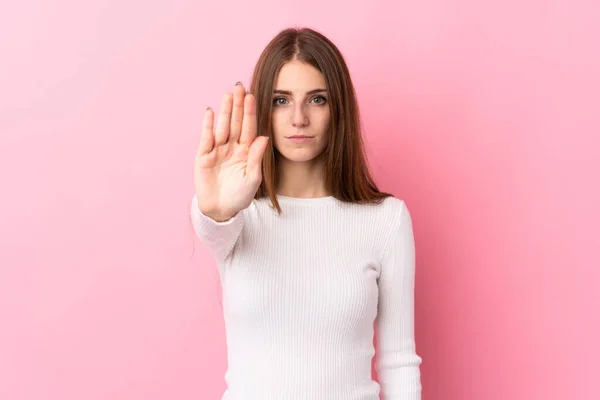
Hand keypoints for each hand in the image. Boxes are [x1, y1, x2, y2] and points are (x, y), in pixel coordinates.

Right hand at [194, 83, 268, 220]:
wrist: (220, 210)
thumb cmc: (240, 196)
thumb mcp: (252, 179)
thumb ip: (257, 158)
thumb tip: (264, 138)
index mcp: (246, 152)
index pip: (249, 128)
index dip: (250, 113)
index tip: (251, 97)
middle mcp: (232, 147)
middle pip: (236, 122)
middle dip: (237, 105)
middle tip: (239, 86)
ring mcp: (217, 150)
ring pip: (222, 126)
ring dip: (225, 111)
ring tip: (227, 94)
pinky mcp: (203, 156)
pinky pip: (206, 137)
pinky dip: (208, 125)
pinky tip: (210, 112)